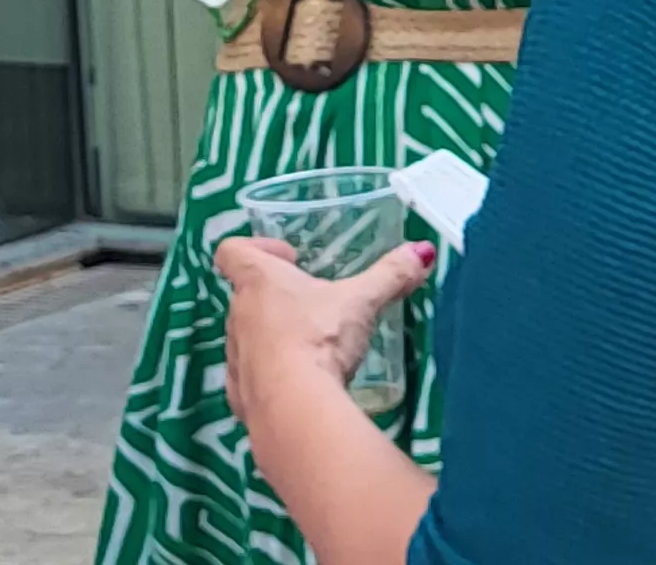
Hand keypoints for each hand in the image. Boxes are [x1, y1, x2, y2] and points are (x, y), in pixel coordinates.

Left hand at [211, 237, 431, 439]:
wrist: (293, 408)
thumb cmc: (320, 338)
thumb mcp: (361, 302)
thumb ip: (390, 275)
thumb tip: (422, 251)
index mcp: (257, 283)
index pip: (232, 251)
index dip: (256, 247)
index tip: (290, 257)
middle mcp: (237, 317)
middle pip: (245, 296)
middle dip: (276, 298)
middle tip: (313, 307)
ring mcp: (235, 359)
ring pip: (246, 338)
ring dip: (272, 338)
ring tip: (310, 350)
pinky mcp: (240, 398)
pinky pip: (250, 380)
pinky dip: (271, 379)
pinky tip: (300, 388)